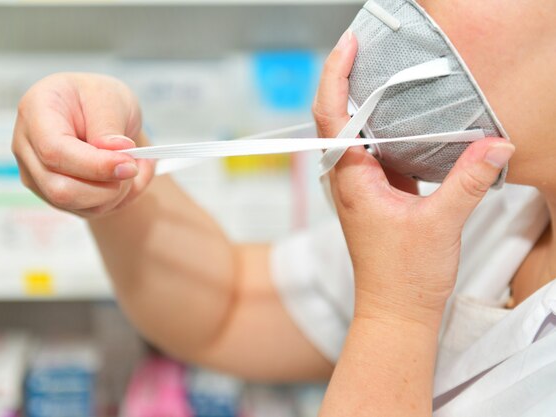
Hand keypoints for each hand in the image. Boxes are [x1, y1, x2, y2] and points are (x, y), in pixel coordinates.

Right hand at [12, 73, 154, 217]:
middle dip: (107, 187)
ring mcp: (35, 174)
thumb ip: (108, 125)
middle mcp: (25, 146)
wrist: (100, 114)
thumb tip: (113, 152)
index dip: (94, 165)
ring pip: (75, 205)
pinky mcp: (50, 194)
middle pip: (60, 189)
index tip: (128, 164)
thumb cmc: (100, 99)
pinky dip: (115, 200)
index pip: (54, 151)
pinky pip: (86, 211)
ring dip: (115, 195)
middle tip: (134, 167)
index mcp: (35, 111)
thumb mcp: (111, 97)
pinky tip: (124, 178)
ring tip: (132, 168)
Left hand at [313, 31, 514, 326]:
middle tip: (367, 45)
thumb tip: (495, 143)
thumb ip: (468, 181)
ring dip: (364, 99)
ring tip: (385, 68)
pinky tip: (406, 114)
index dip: (335, 76)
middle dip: (345, 77)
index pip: (332, 115)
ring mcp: (361, 184)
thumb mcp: (440, 224)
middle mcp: (348, 177)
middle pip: (337, 115)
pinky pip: (376, 148)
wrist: (394, 309)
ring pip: (355, 131)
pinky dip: (386, 125)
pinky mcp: (377, 191)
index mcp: (351, 179)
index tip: (348, 46)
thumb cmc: (402, 276)